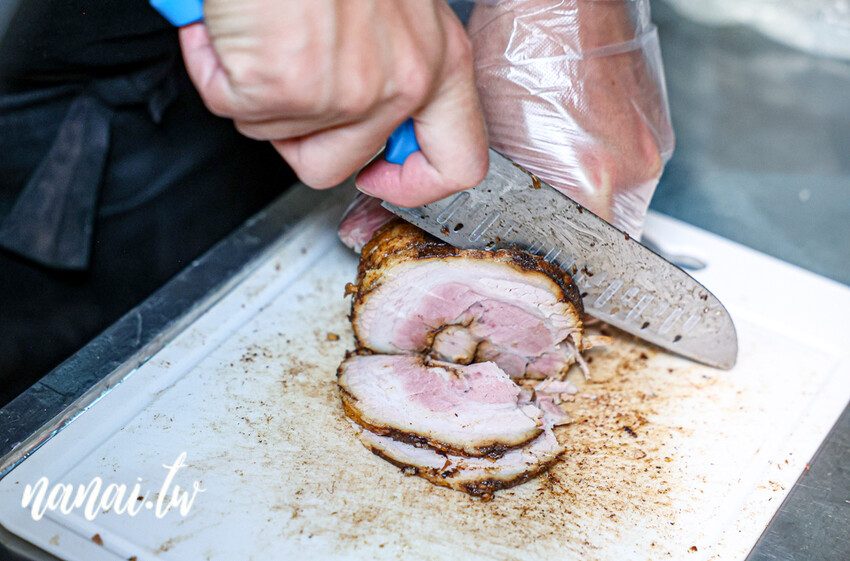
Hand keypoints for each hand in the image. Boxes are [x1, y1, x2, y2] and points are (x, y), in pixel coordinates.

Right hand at [179, 0, 488, 206]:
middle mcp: (403, 80)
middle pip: (338, 167)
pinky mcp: (287, 86)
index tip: (378, 175)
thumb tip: (365, 116)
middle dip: (296, 139)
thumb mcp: (393, 7)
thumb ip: (392, 64)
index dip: (411, 185)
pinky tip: (230, 28)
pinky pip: (234, 106)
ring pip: (279, 136)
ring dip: (254, 92)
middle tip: (284, 93)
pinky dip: (217, 68)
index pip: (457, 164)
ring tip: (259, 32)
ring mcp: (346, 91)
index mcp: (439, 60)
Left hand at [467, 0, 673, 236]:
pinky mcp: (658, 125)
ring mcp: (651, 144)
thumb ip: (504, 186)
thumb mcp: (495, 132)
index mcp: (589, 177)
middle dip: (574, 219)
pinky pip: (631, 160)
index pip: (582, 247)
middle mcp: (632, 167)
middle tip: (546, 197)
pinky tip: (578, 130)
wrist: (563, 0)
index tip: (550, 249)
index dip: (560, 250)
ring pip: (619, 193)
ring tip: (562, 149)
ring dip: (592, 186)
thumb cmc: (524, 50)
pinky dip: (607, 156)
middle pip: (605, 225)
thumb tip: (492, 208)